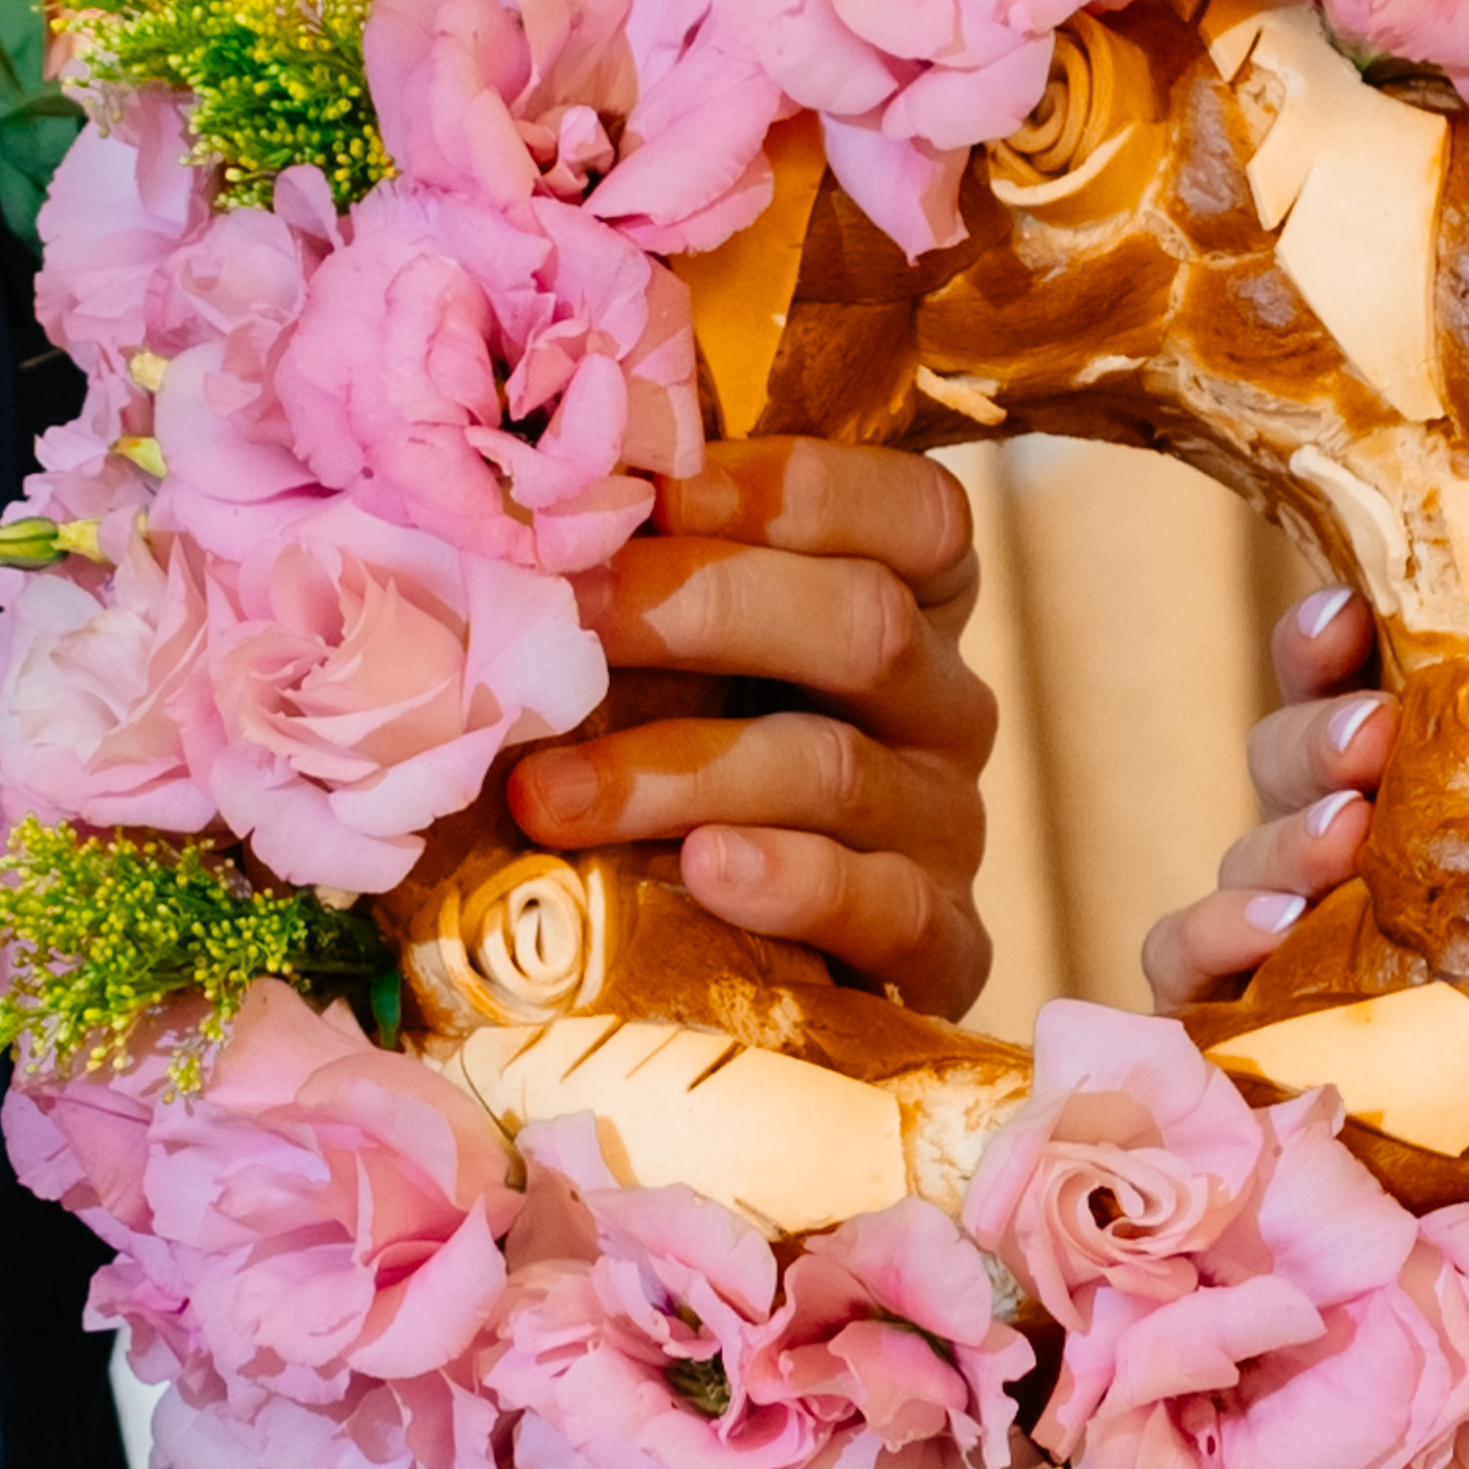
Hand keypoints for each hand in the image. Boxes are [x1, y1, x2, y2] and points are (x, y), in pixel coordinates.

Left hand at [506, 436, 993, 1019]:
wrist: (754, 977)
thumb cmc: (694, 766)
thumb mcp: (685, 662)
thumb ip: (648, 582)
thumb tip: (521, 511)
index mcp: (910, 604)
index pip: (912, 513)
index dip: (792, 492)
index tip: (655, 491)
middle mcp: (943, 705)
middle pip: (867, 624)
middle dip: (702, 607)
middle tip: (564, 615)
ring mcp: (947, 827)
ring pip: (837, 769)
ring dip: (681, 771)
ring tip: (547, 796)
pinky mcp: (944, 947)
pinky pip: (891, 907)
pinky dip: (794, 884)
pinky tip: (704, 871)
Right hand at [1140, 582, 1396, 1006]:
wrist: (1454, 1177)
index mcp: (1383, 791)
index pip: (1339, 691)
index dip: (1324, 647)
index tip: (1346, 614)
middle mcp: (1312, 848)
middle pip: (1284, 763)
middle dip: (1318, 740)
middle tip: (1370, 731)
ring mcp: (1257, 931)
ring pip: (1246, 861)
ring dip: (1288, 840)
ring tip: (1345, 834)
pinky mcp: (1211, 1012)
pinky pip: (1184, 962)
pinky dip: (1217, 936)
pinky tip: (1275, 927)